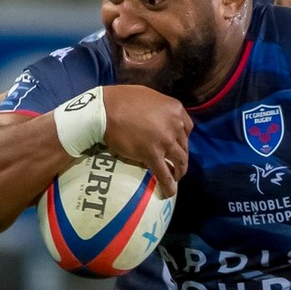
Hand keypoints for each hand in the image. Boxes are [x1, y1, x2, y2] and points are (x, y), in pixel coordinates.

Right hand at [102, 84, 192, 198]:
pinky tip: (169, 193)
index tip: (177, 145)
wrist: (104, 110)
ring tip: (175, 179)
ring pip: (179, 161)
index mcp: (175, 109)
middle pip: (184, 146)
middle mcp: (175, 124)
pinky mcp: (152, 155)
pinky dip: (169, 186)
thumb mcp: (148, 96)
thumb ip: (159, 108)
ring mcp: (165, 140)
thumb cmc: (120, 100)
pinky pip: (164, 174)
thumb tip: (158, 117)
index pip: (187, 128)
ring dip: (179, 172)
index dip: (182, 139)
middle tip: (176, 165)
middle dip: (181, 157)